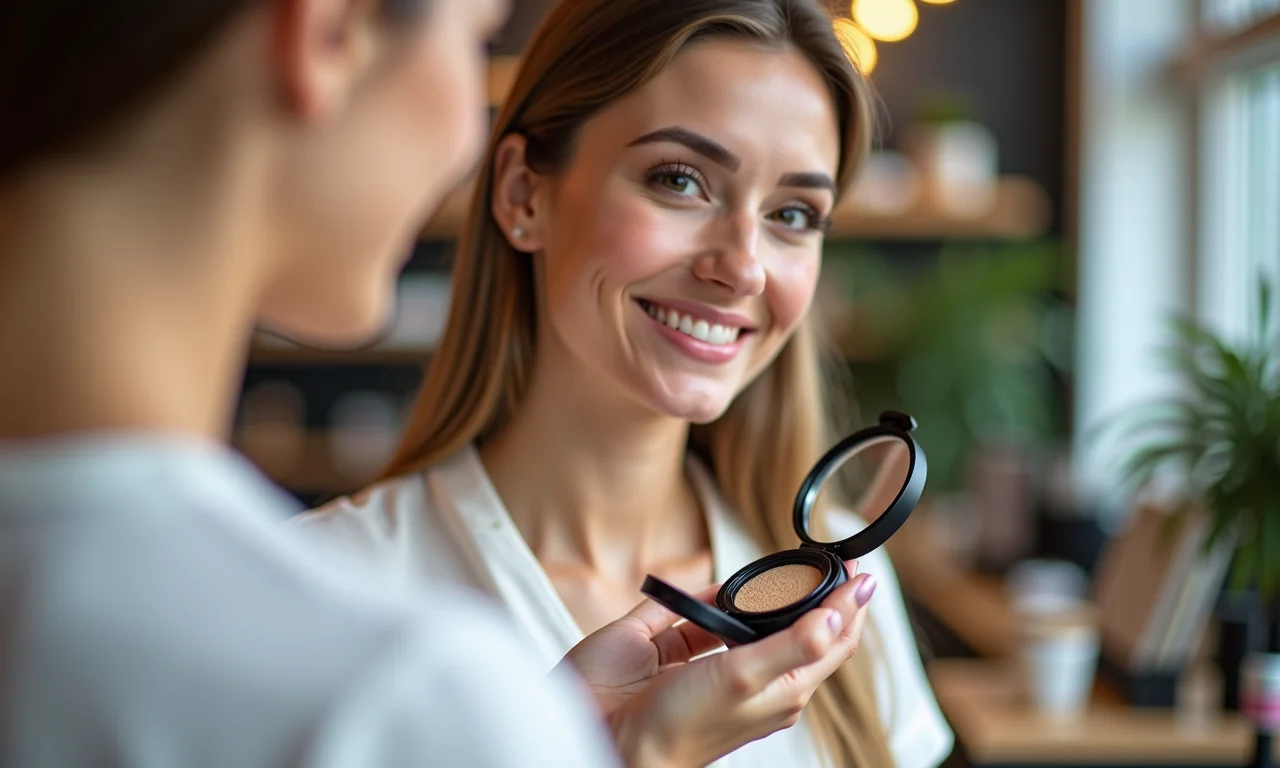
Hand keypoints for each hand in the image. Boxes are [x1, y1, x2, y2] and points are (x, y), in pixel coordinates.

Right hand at [556, 562, 876, 767]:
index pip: (832, 643)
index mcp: (779, 689)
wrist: (606, 734)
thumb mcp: (744, 680)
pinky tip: (713, 587)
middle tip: (833, 559)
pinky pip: (695, 605)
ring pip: (746, 614)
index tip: (861, 571)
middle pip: (796, 625)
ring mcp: (708, 656)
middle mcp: (748, 672)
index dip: (850, 607)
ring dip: (764, 592)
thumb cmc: (678, 728)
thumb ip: (791, 643)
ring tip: (786, 567)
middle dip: (817, 593)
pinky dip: (705, 592)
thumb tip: (839, 611)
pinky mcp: (670, 642)